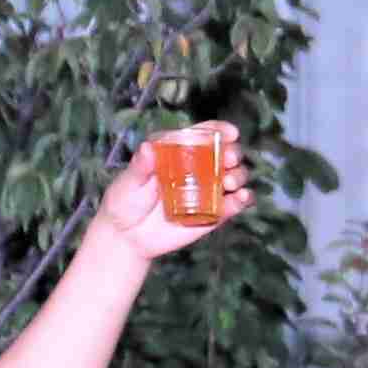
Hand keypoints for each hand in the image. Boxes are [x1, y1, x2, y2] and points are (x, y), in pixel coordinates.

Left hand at [92, 126, 250, 265]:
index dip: (220, 131)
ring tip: (230, 182)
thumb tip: (147, 148)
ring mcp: (206, 192)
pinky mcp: (212, 215)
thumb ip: (140, 166)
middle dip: (233, 154)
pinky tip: (242, 198)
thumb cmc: (125, 201)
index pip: (204, 135)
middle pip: (225, 154)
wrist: (127, 237)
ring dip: (240, 176)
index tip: (231, 133)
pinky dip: (242, 201)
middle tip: (229, 159)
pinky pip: (233, 206)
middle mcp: (197, 169)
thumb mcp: (129, 180)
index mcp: (179, 152)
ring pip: (234, 178)